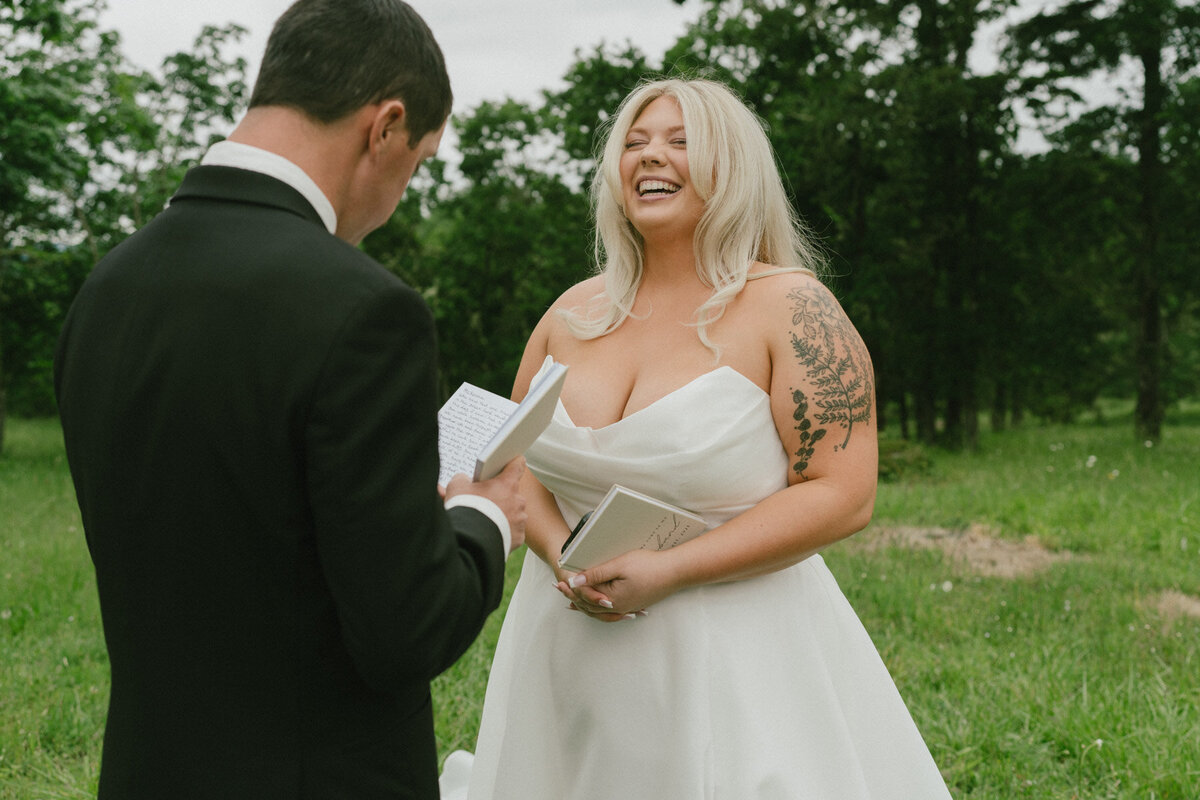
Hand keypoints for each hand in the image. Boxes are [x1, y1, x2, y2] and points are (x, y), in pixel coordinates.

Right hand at [445, 457, 526, 552]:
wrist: (471, 540)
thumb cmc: (466, 510)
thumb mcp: (457, 488)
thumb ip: (462, 479)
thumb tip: (464, 480)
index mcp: (506, 484)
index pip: (517, 465)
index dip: (514, 462)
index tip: (514, 461)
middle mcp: (518, 500)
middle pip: (512, 493)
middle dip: (501, 496)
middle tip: (486, 502)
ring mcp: (520, 519)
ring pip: (514, 513)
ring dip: (504, 514)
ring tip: (487, 520)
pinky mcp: (518, 537)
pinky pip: (513, 531)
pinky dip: (504, 531)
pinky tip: (492, 533)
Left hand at [554, 549, 679, 621]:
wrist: (675, 572)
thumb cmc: (649, 566)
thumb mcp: (619, 565)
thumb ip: (596, 574)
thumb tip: (574, 580)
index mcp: (612, 599)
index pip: (584, 596)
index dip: (570, 588)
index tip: (558, 580)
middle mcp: (618, 607)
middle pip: (590, 605)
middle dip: (574, 596)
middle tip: (560, 588)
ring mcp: (627, 607)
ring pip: (599, 610)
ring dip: (585, 603)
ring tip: (573, 599)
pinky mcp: (634, 603)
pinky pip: (610, 609)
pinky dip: (599, 606)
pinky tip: (598, 601)